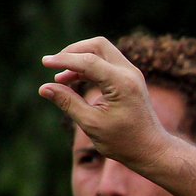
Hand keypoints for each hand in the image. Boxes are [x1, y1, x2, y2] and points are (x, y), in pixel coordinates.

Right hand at [39, 37, 176, 173]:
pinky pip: (106, 63)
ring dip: (79, 60)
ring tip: (60, 79)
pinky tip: (72, 81)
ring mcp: (132, 75)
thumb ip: (67, 102)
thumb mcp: (91, 123)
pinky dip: (88, 67)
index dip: (64, 60)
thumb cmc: (124, 141)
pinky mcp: (130, 79)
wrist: (151, 149)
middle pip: (97, 46)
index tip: (44, 62)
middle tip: (55, 65)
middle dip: (73, 51)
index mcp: (122, 84)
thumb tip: (44, 88)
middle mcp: (129, 74)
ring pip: (102, 52)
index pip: (88, 61)